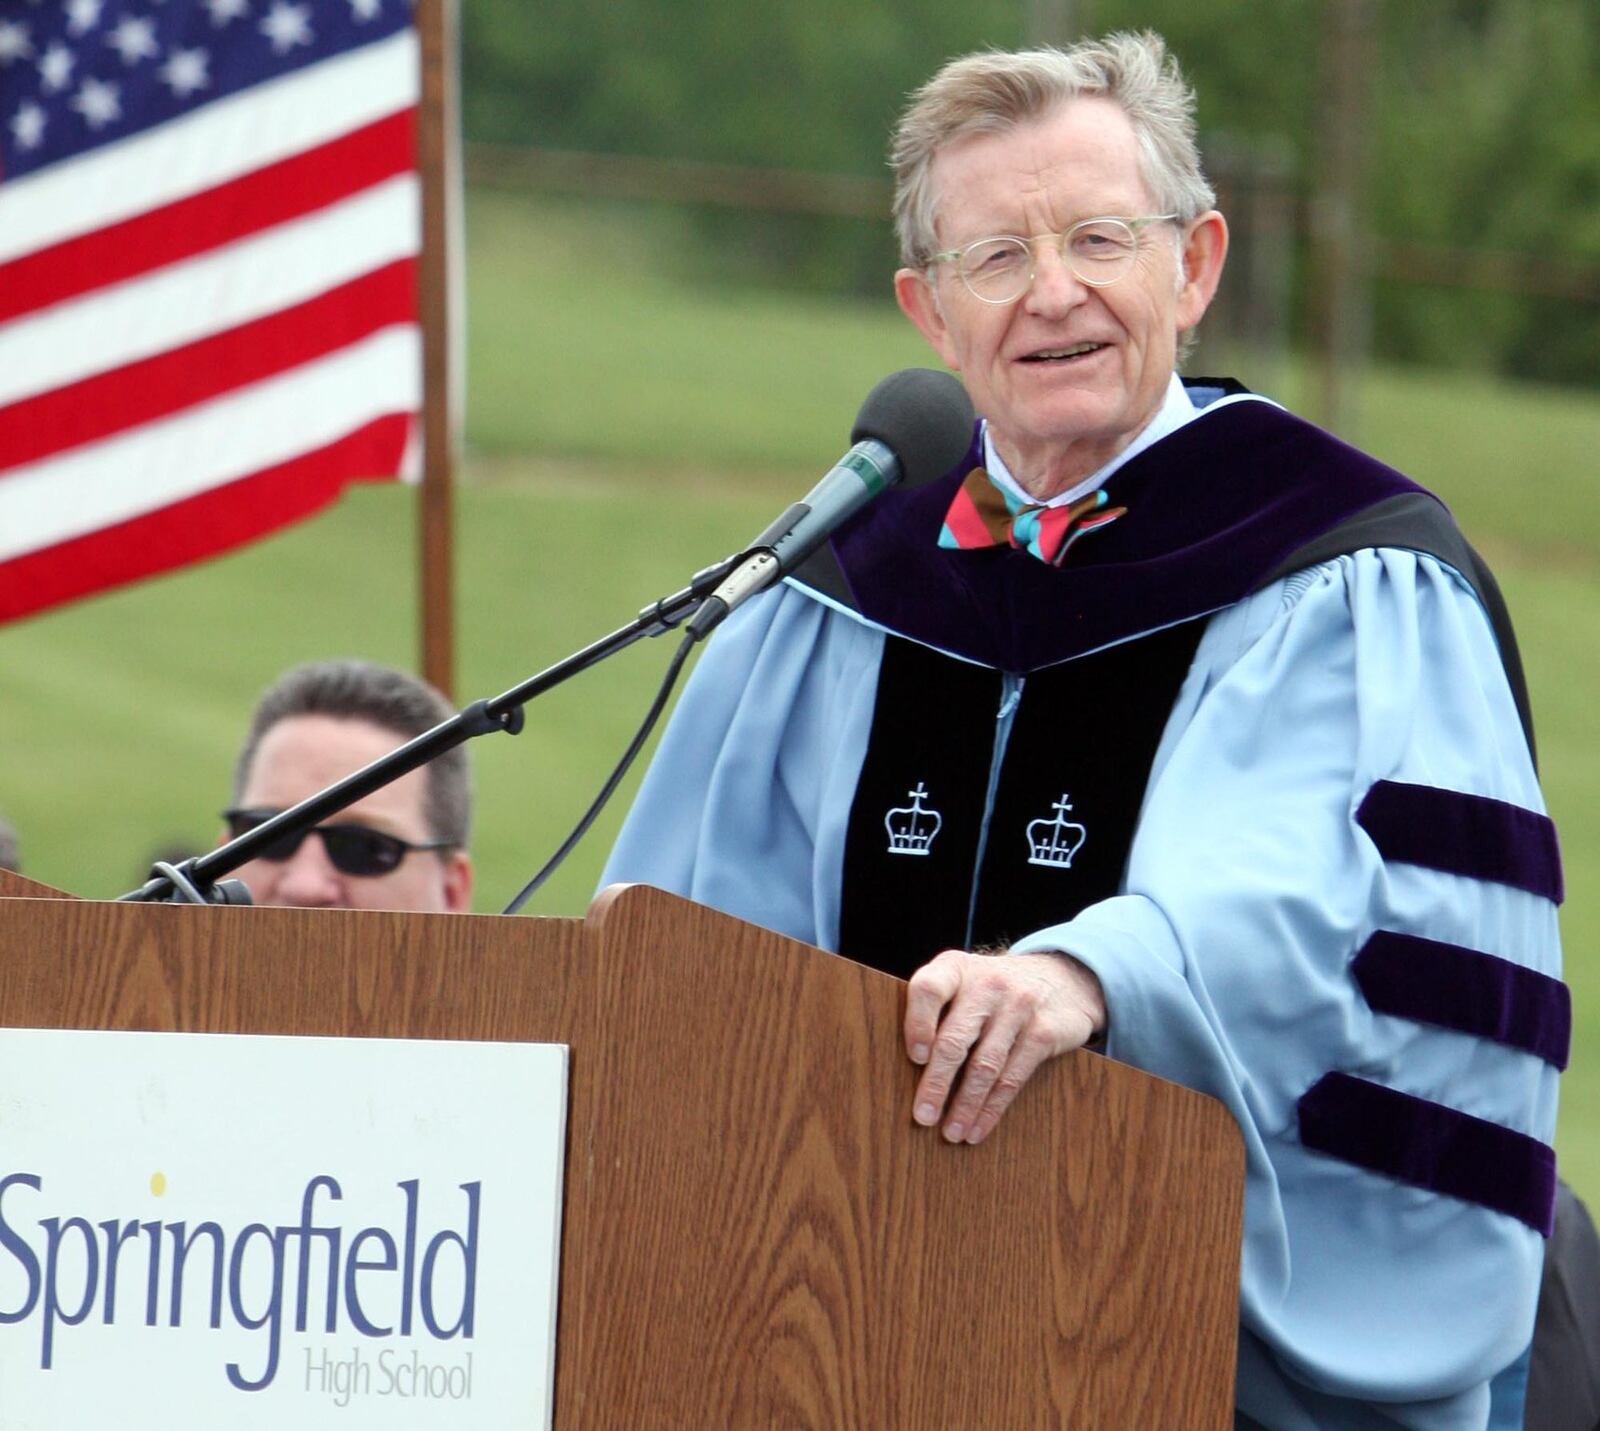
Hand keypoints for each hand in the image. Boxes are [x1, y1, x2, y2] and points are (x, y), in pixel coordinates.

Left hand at [903, 948, 1105, 1144]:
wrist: (1060, 978)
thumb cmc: (991, 990)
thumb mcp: (963, 981)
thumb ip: (935, 1010)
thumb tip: (900, 1070)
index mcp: (955, 968)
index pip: (929, 989)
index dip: (918, 1024)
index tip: (914, 1058)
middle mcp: (987, 984)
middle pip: (955, 1039)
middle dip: (936, 1084)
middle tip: (923, 1116)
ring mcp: (1019, 1007)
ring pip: (985, 1066)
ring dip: (965, 1105)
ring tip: (951, 1132)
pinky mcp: (1043, 1033)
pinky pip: (1013, 1077)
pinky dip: (992, 1108)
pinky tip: (978, 1127)